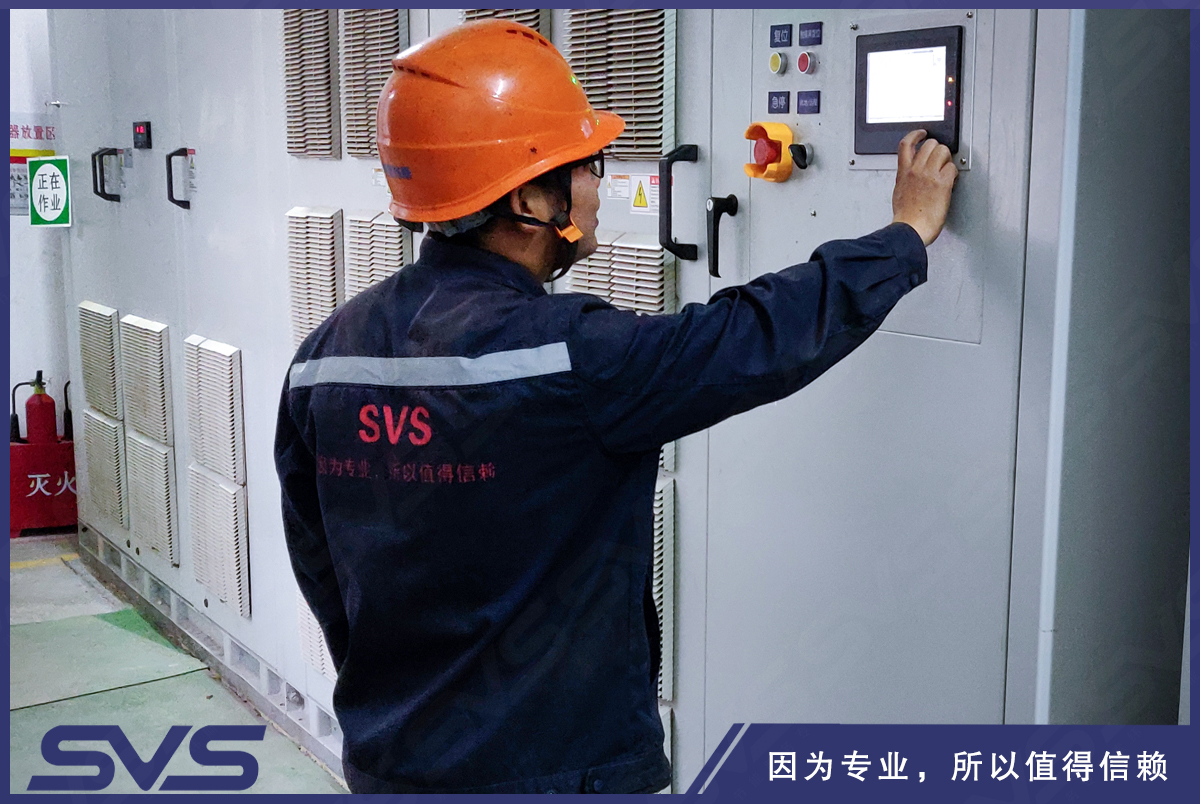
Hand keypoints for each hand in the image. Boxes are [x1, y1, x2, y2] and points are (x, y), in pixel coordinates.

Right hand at [891, 130, 958, 245]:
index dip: (916, 135)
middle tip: (940, 157)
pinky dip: (954, 173)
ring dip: (947, 159)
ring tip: (946, 169)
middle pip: (929, 144)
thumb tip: (910, 177)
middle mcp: (916, 170)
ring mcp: (929, 176)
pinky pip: (952, 168)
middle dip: (937, 148)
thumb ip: (905, 180)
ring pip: (943, 151)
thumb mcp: (899, 193)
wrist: (910, 229)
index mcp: (903, 172)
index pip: (906, 144)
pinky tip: (951, 181)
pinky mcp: (942, 183)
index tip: (922, 134)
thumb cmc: (905, 217)